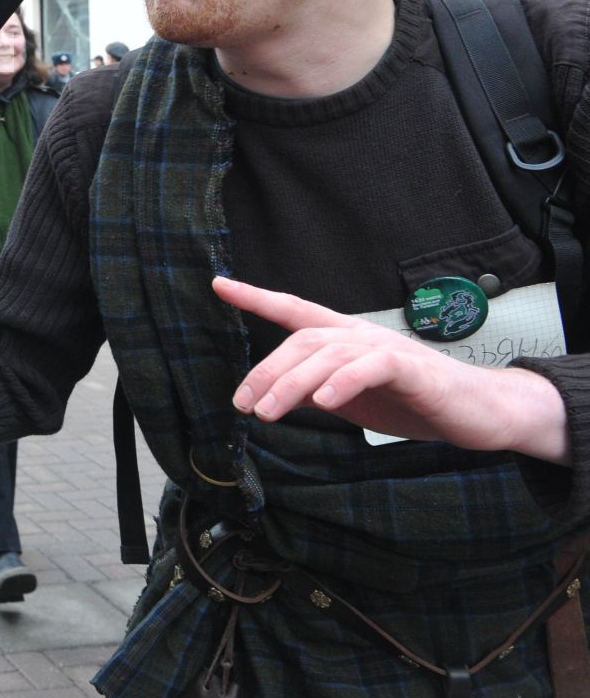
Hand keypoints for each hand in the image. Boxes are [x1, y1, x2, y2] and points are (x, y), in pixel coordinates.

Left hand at [215, 277, 567, 462]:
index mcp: (344, 338)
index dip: (257, 296)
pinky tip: (324, 403)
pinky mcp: (413, 369)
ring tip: (267, 413)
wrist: (477, 413)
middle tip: (244, 404)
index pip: (295, 309)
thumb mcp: (350, 398)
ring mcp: (386, 348)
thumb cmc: (411, 401)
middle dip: (266, 371)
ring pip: (328, 353)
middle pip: (302, 339)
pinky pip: (371, 367)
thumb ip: (314, 391)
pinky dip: (344, 383)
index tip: (220, 284)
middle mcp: (360, 334)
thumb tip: (271, 397)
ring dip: (292, 383)